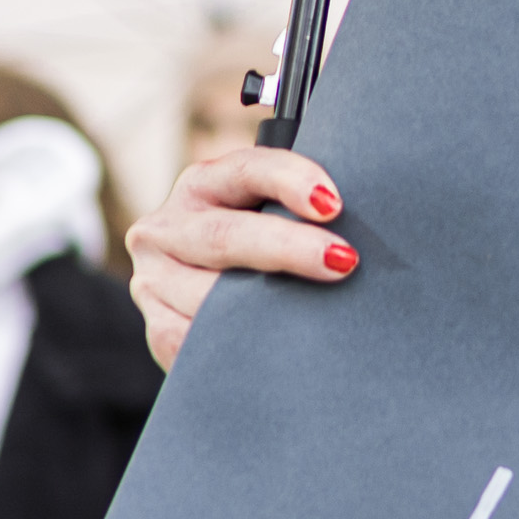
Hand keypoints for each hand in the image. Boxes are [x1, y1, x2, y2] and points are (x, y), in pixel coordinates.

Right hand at [129, 146, 352, 371]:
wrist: (211, 304)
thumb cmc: (266, 251)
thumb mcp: (273, 218)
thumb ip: (302, 211)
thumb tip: (363, 226)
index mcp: (203, 185)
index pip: (246, 170)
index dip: (292, 181)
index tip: (334, 204)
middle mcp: (168, 227)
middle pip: (227, 235)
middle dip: (289, 247)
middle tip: (344, 261)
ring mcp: (155, 280)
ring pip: (209, 295)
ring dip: (267, 306)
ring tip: (322, 314)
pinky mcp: (157, 327)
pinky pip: (197, 340)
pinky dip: (240, 344)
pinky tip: (280, 348)